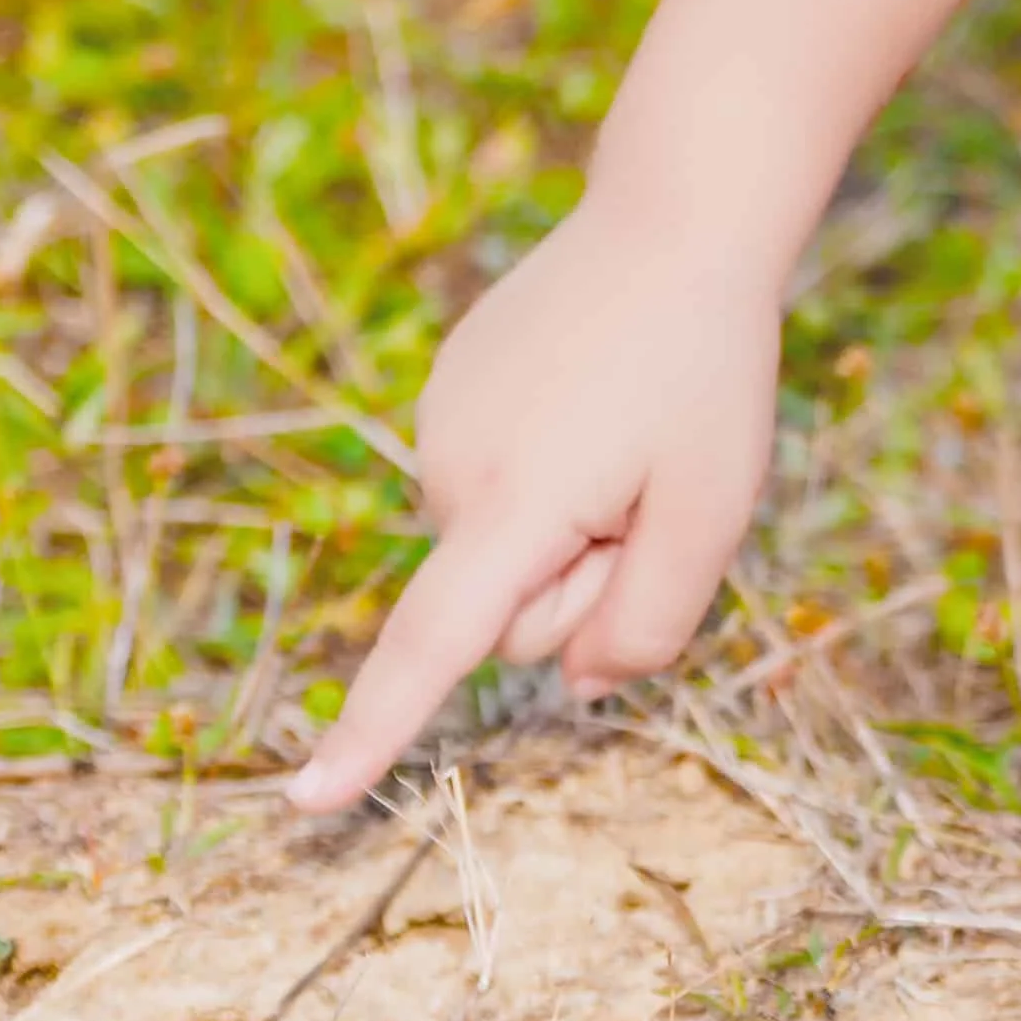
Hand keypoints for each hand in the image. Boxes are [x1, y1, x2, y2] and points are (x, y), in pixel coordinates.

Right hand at [281, 208, 785, 817]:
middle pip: (513, 613)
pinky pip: (503, 491)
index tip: (308, 802)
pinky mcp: (449, 395)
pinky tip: (599, 396)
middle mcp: (450, 468)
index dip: (374, 733)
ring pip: (507, 554)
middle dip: (586, 578)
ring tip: (632, 429)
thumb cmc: (707, 368)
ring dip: (575, 522)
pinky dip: (556, 471)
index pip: (433, 646)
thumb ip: (649, 626)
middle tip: (654, 486)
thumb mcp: (713, 513)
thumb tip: (581, 685)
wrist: (674, 218)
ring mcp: (440, 425)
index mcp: (512, 502)